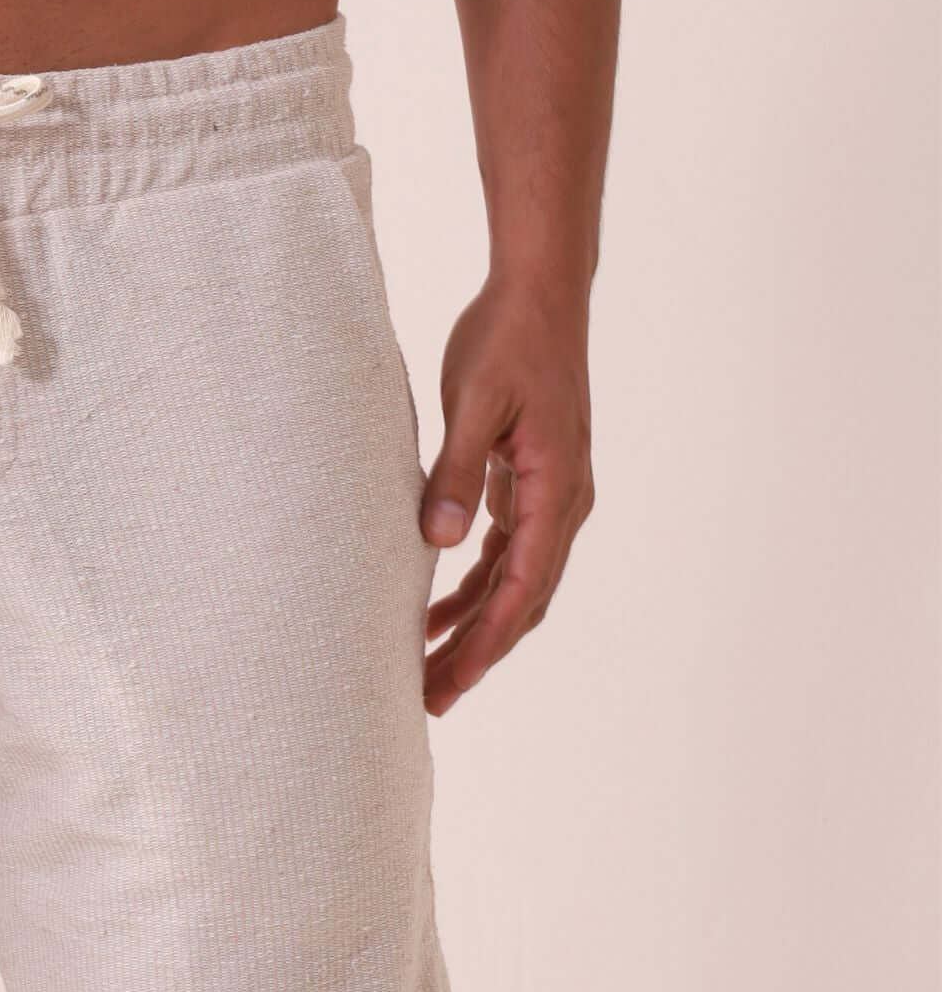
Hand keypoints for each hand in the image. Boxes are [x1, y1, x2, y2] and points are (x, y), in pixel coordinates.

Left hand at [419, 276, 593, 717]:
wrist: (541, 291)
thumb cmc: (506, 340)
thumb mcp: (474, 404)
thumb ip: (457, 473)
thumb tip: (437, 543)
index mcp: (558, 490)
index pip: (520, 591)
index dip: (484, 646)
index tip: (448, 686)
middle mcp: (565, 502)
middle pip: (523, 601)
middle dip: (477, 653)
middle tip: (428, 700)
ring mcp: (553, 493)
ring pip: (515, 581)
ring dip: (475, 624)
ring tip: (426, 666)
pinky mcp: (534, 479)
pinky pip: (508, 549)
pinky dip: (476, 583)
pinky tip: (437, 605)